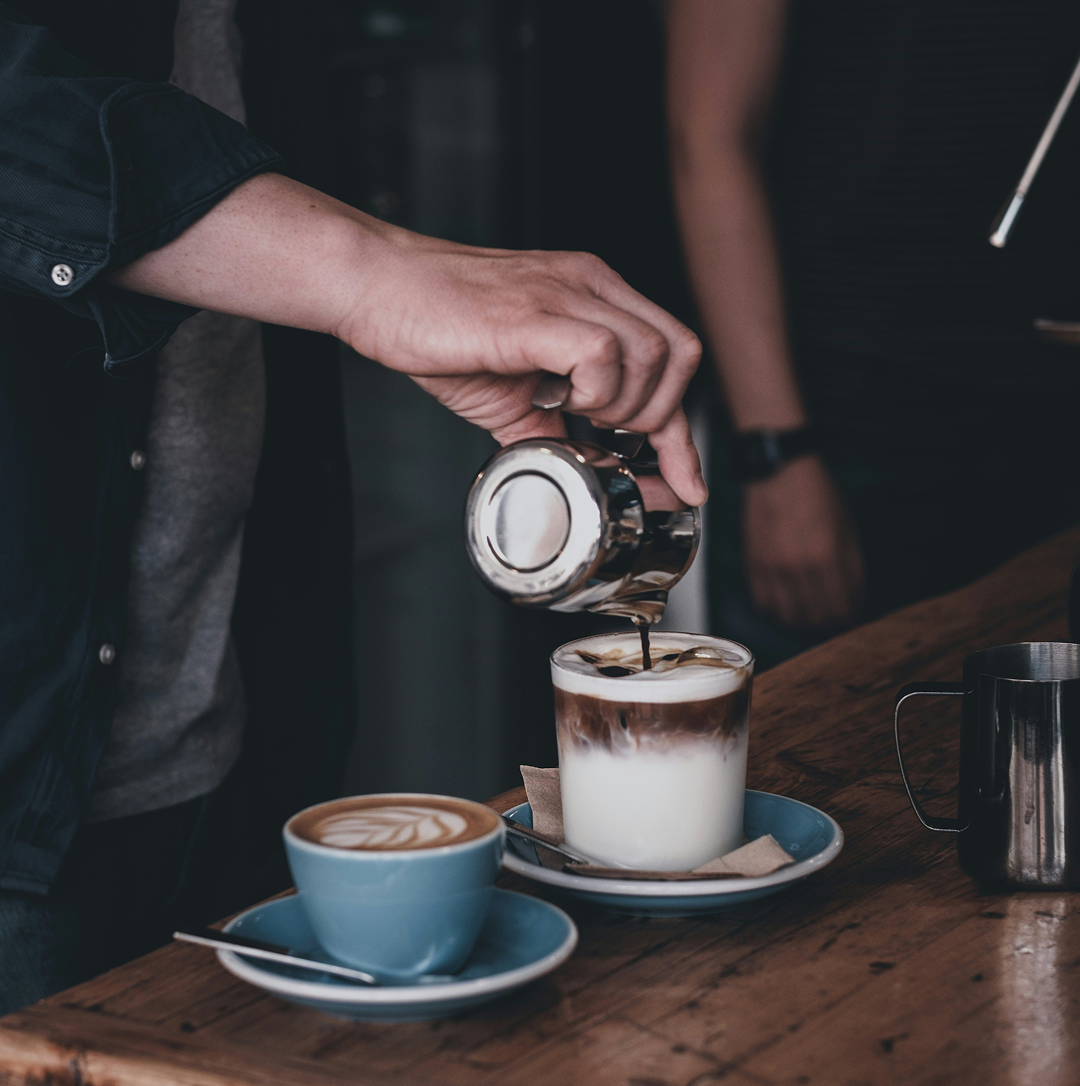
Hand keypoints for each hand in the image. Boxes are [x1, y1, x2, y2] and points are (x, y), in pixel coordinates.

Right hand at [110, 174, 706, 504]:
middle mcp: (592, 286)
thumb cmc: (438, 329)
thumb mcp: (513, 390)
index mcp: (593, 297)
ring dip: (623, 407)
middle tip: (609, 442)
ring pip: (654, 354)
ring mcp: (568, 293)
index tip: (687, 481)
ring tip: (574, 416)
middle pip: (682, 353)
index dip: (683, 434)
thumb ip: (558, 425)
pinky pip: (604, 353)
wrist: (378, 289)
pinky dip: (594, 393)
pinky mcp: (537, 312)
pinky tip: (556, 400)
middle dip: (659, 420)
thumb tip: (589, 471)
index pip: (672, 359)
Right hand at [741, 455, 863, 629]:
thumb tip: (852, 599)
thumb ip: (852, 568)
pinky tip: (784, 600)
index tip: (848, 613)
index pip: (841, 608)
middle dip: (827, 621)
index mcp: (828, 558)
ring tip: (807, 613)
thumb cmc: (817, 496)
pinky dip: (775, 609)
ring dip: (800, 620)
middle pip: (815, 617)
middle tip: (830, 615)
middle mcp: (799, 568)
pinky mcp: (753, 565)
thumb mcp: (847, 529)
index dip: (848, 616)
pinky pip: (763, 603)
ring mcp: (773, 568)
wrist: (779, 473)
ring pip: (787, 616)